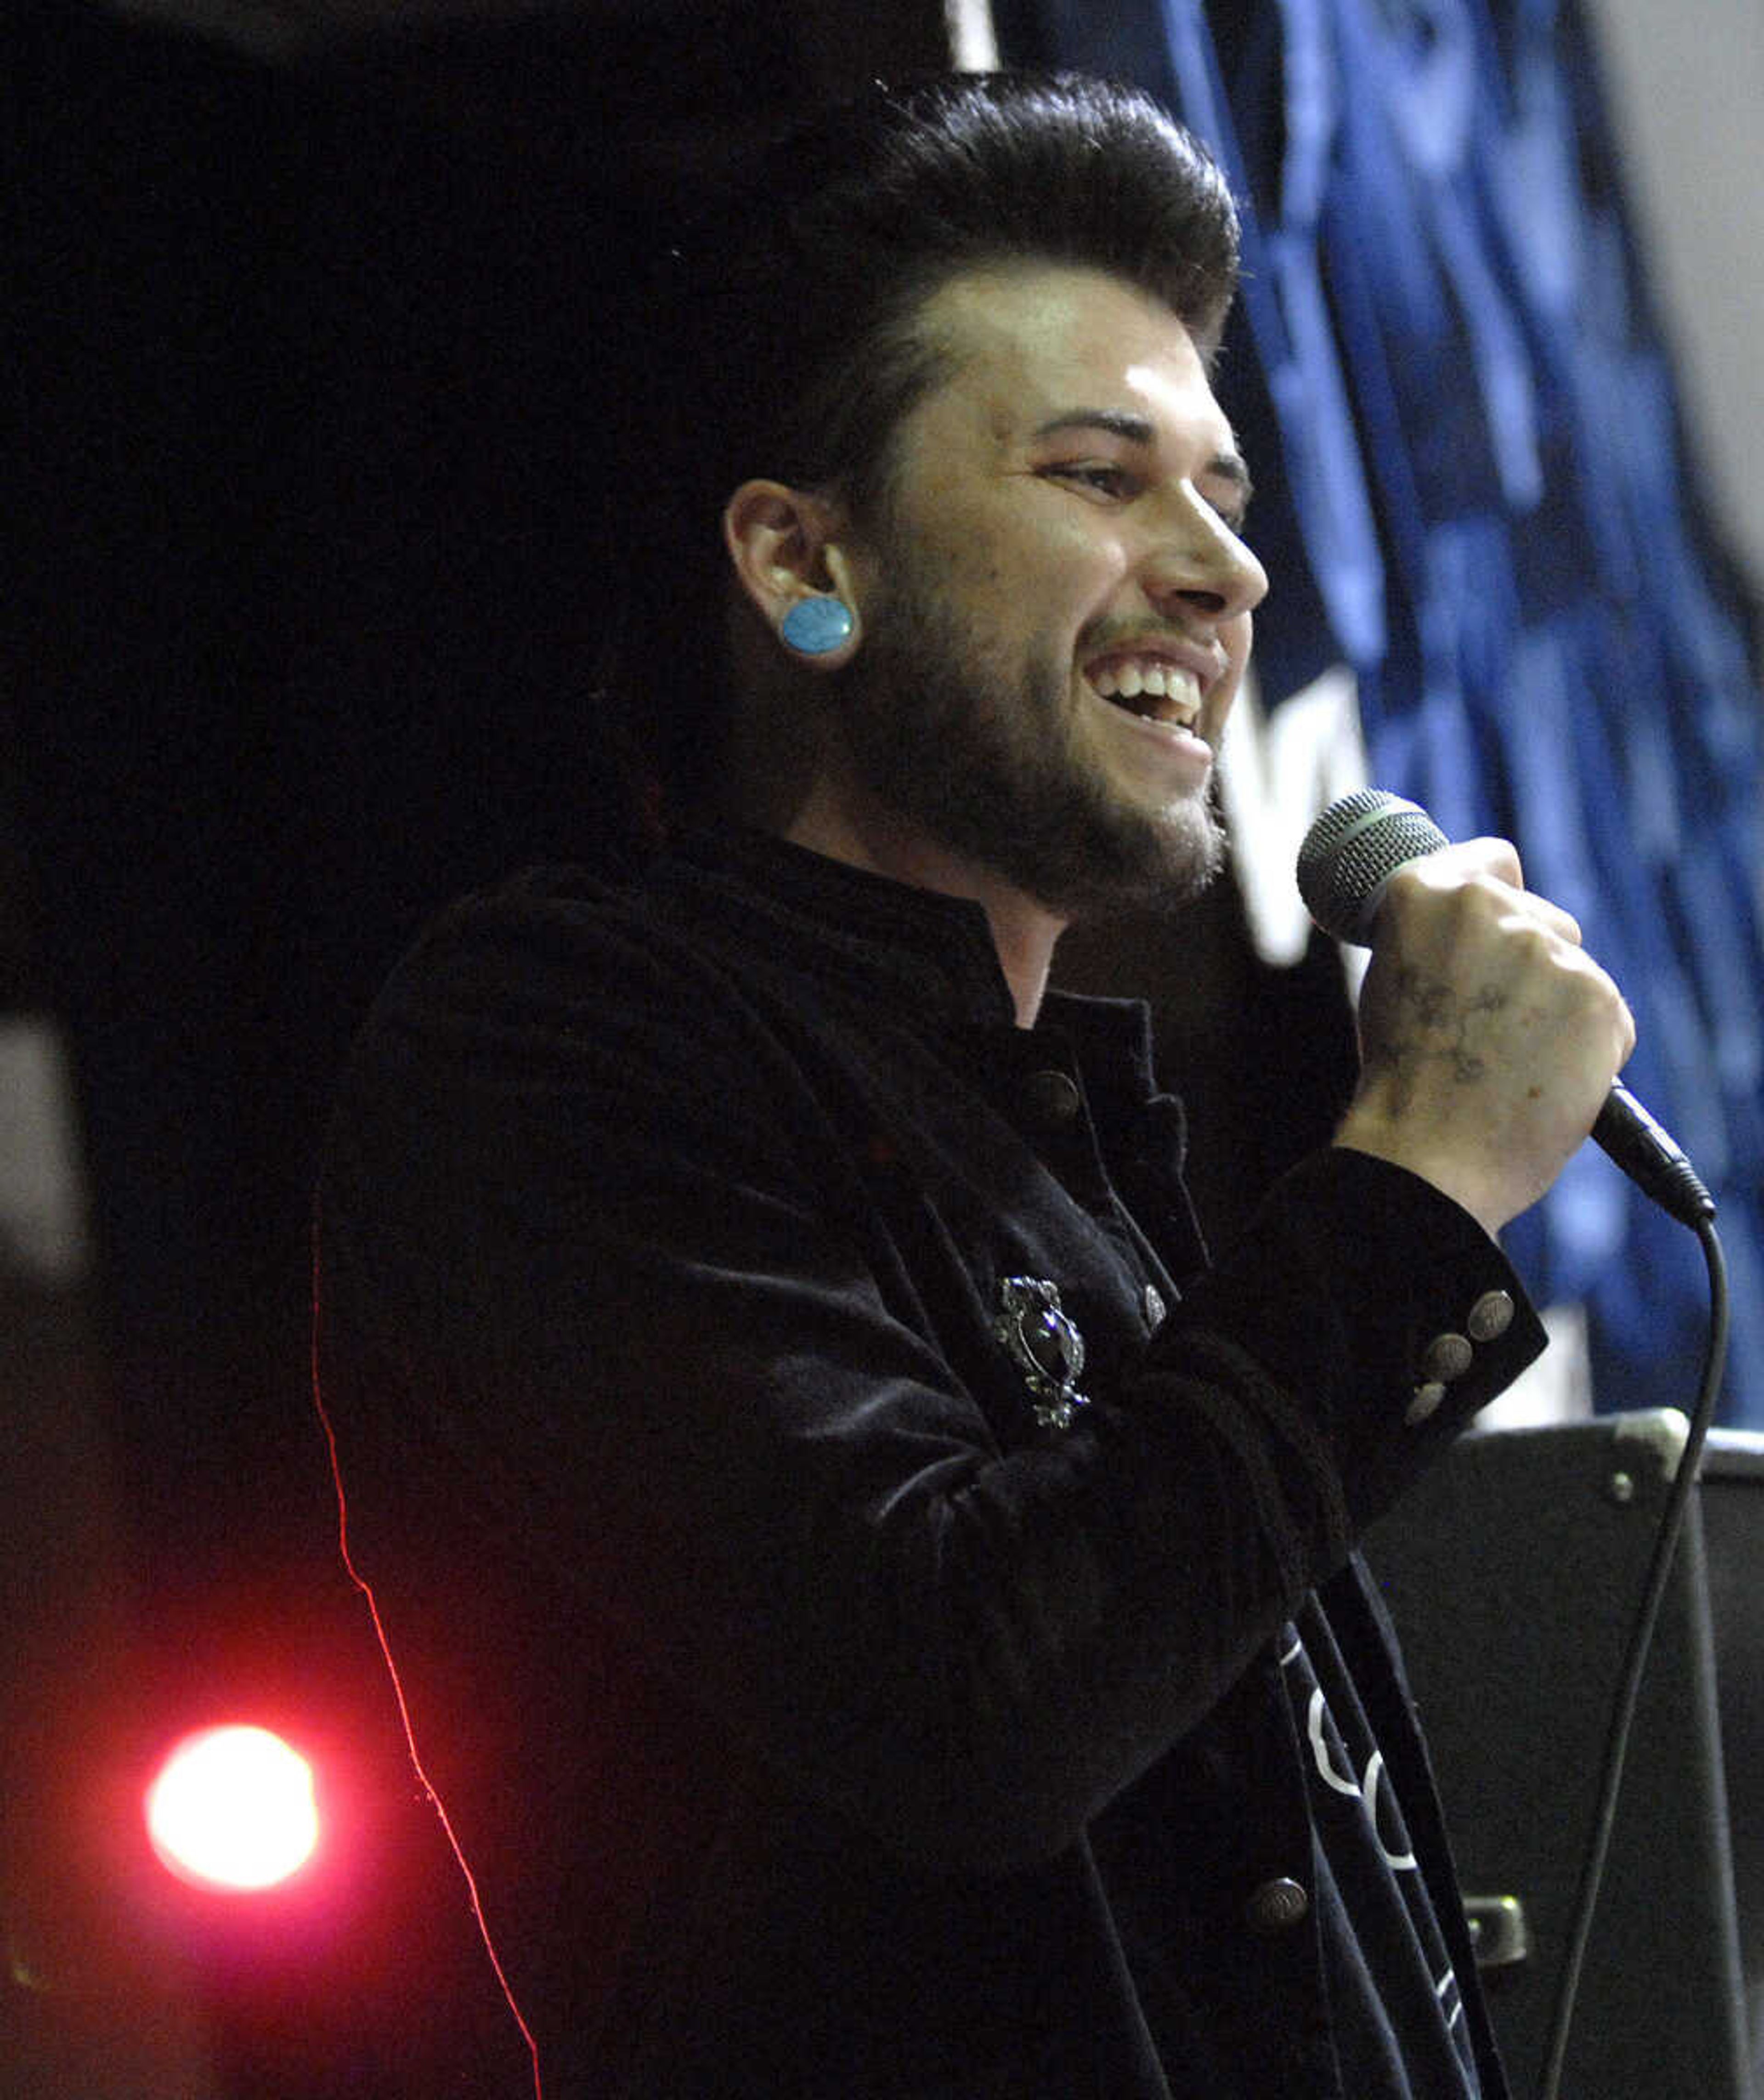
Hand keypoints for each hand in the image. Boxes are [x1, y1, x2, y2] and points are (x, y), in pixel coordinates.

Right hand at [1332, 839, 1635, 1235]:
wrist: (1425, 1160)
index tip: (1485, 933)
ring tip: (1509, 1063)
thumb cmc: (1399, 1085)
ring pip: (1573, 969)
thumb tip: (1473, 929)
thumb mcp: (1392, 984)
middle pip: (1542, 916)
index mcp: (1424, 894)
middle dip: (1526, 962)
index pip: (1491, 860)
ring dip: (1554, 1006)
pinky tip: (1541, 1080)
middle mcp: (1489, 908)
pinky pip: (1605, 1014)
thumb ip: (1435, 940)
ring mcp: (1548, 951)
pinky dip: (1585, 1047)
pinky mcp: (1598, 998)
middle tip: (1487, 1027)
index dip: (1492, 894)